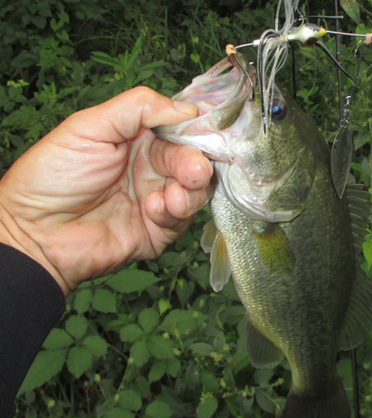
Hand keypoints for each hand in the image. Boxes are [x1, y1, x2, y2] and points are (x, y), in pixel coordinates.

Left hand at [0, 87, 212, 294]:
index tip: (210, 132)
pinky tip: (151, 209)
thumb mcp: (90, 127)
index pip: (180, 128)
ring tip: (171, 196)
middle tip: (194, 172)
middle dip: (195, 164)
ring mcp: (156, 197)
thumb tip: (187, 108)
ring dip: (190, 191)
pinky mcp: (159, 229)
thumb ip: (138, 108)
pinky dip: (174, 212)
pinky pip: (182, 219)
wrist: (37, 232)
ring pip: (196, 190)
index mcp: (137, 138)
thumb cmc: (55, 175)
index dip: (197, 130)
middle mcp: (151, 166)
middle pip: (192, 159)